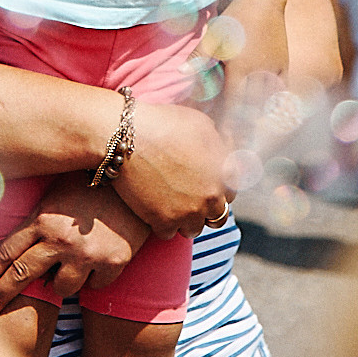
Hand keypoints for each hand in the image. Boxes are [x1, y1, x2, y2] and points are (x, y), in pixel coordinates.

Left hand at [0, 175, 149, 315]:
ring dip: (61, 281)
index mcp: (43, 217)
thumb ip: (36, 216)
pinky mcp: (114, 262)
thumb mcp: (56, 190)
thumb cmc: (93, 178)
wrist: (137, 172)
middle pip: (21, 275)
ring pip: (61, 288)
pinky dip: (94, 278)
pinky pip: (95, 286)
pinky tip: (98, 260)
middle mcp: (61, 238)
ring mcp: (87, 253)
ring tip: (68, 265)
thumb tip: (12, 239)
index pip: (7, 252)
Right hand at [111, 102, 229, 237]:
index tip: (204, 186)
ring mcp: (189, 212)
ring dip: (184, 219)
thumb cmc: (163, 123)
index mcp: (225, 173)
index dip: (217, 189)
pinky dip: (162, 223)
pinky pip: (169, 233)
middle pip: (216, 217)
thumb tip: (225, 155)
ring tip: (169, 203)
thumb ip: (219, 146)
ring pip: (194, 229)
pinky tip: (154, 208)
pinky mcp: (164, 222)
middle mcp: (212, 196)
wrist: (126, 136)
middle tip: (188, 198)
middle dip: (205, 209)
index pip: (231, 194)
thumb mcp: (202, 125)